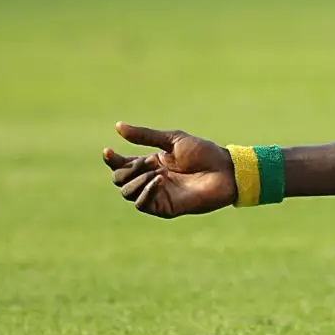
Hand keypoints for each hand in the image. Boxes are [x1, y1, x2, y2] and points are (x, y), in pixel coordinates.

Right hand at [102, 123, 236, 217]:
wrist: (225, 170)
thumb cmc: (204, 153)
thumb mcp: (172, 140)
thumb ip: (145, 136)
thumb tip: (117, 126)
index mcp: (151, 163)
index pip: (121, 165)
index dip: (111, 160)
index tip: (108, 151)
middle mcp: (150, 179)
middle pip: (119, 179)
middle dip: (129, 169)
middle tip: (152, 161)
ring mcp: (157, 194)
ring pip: (127, 192)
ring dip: (137, 179)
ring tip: (158, 172)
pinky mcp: (165, 208)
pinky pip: (142, 204)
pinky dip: (146, 191)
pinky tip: (159, 180)